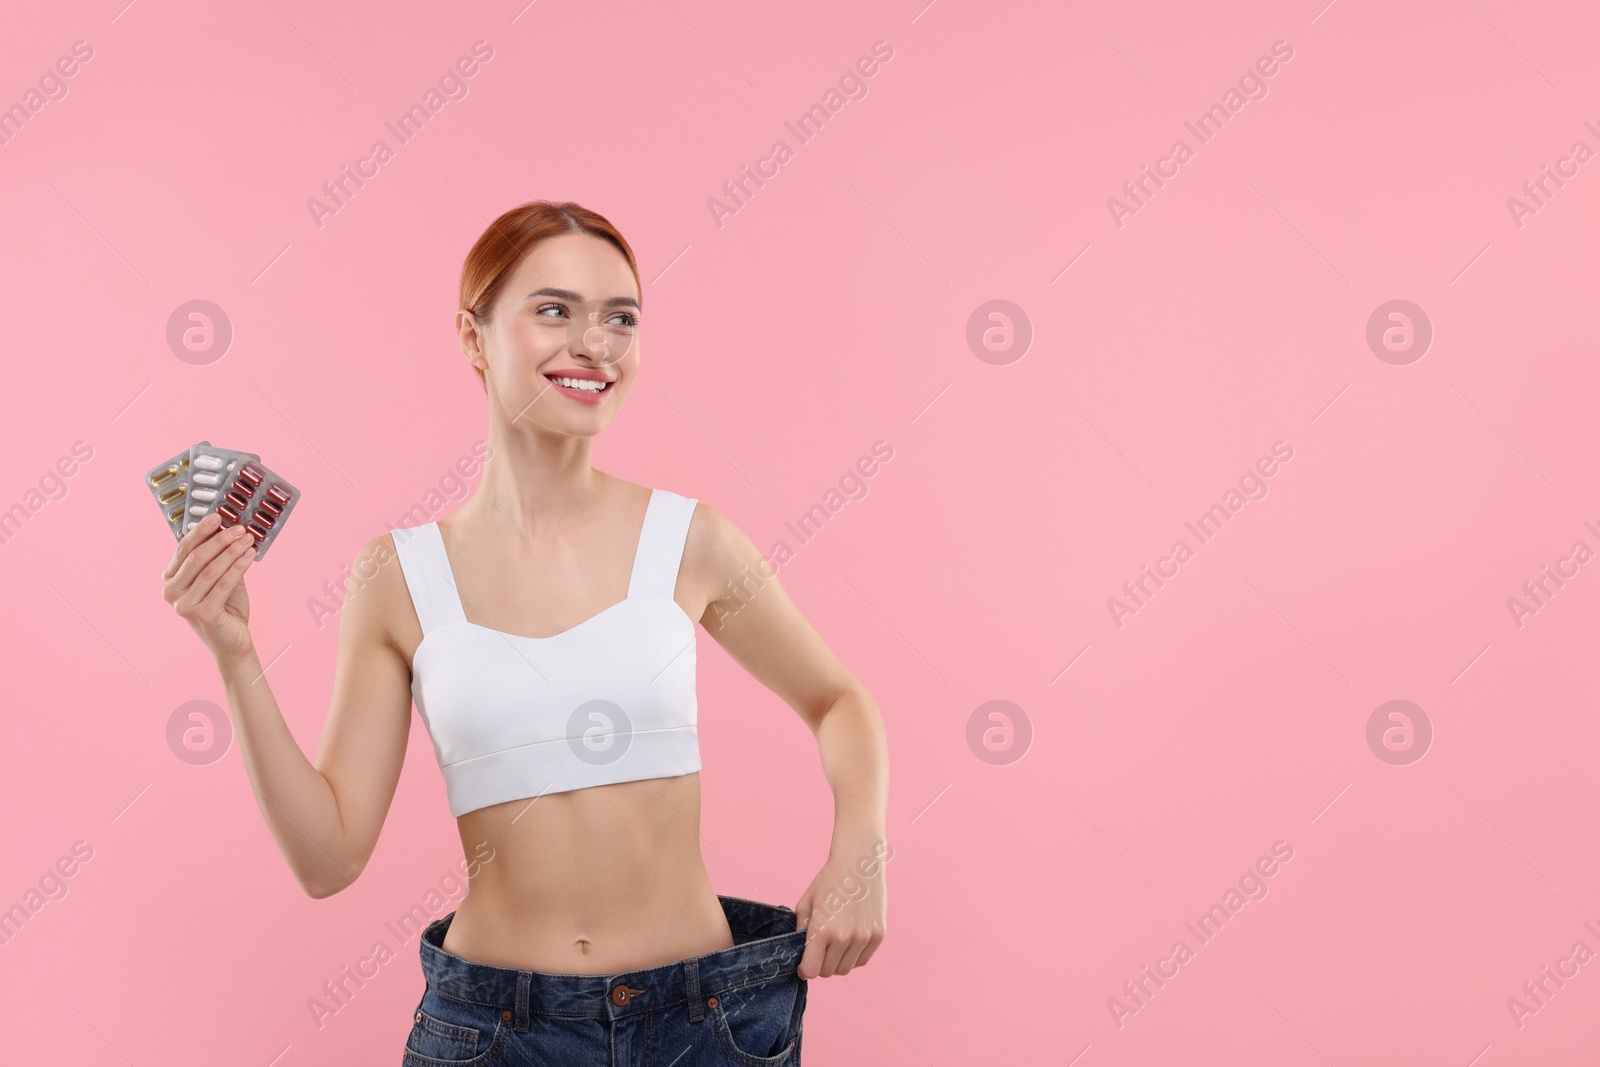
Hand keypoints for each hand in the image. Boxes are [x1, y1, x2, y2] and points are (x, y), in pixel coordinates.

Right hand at [162, 512, 258, 664]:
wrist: (232, 641)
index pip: (183, 549)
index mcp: (170, 580)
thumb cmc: (225, 607)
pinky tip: (249, 555)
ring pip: (211, 569)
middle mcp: (170, 592)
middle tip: (239, 528)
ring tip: (248, 538)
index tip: (217, 516)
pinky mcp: (201, 614)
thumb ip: (218, 557)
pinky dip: (238, 566)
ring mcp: (184, 605)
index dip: (200, 531)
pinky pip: (223, 584)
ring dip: (232, 551)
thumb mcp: (218, 578)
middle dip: (220, 539)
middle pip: (196, 557)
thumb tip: (229, 528)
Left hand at [794, 837, 888, 977]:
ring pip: (846, 969)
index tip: (804, 964)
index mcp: (822, 930)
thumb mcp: (806, 902)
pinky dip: (854, 956)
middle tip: (820, 950)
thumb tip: (800, 951)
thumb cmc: (829, 879)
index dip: (805, 970)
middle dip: (821, 964)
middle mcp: (844, 937)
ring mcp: (863, 937)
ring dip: (837, 962)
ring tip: (835, 943)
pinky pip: (862, 960)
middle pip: (828, 972)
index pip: (811, 971)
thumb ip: (801, 930)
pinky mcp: (878, 935)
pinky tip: (850, 941)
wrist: (859, 862)